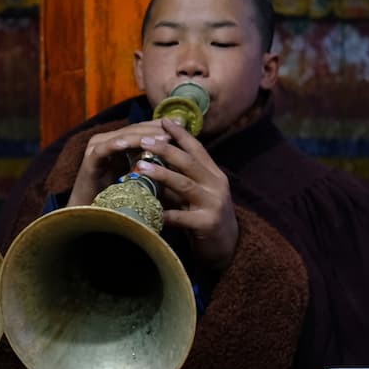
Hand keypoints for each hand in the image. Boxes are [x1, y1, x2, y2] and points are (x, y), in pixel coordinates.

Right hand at [68, 121, 170, 205]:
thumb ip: (152, 162)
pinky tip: (127, 145)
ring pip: (122, 137)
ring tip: (162, 138)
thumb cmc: (118, 197)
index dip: (161, 125)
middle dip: (156, 128)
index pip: (142, 129)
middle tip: (176, 128)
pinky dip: (116, 145)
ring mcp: (97, 149)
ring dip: (143, 137)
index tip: (182, 124)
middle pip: (134, 129)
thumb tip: (177, 154)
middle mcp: (107, 141)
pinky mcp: (90, 160)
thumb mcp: (140, 176)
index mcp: (119, 142)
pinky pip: (104, 149)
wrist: (94, 215)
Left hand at [132, 119, 238, 269]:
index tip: (163, 120)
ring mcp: (213, 203)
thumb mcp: (195, 194)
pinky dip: (163, 213)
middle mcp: (216, 184)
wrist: (228, 247)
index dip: (181, 134)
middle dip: (166, 149)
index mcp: (214, 174)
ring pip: (184, 184)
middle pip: (189, 162)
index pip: (197, 149)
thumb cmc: (205, 217)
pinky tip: (147, 209)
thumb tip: (151, 162)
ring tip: (140, 166)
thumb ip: (179, 179)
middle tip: (144, 141)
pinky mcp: (207, 223)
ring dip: (161, 174)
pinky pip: (180, 216)